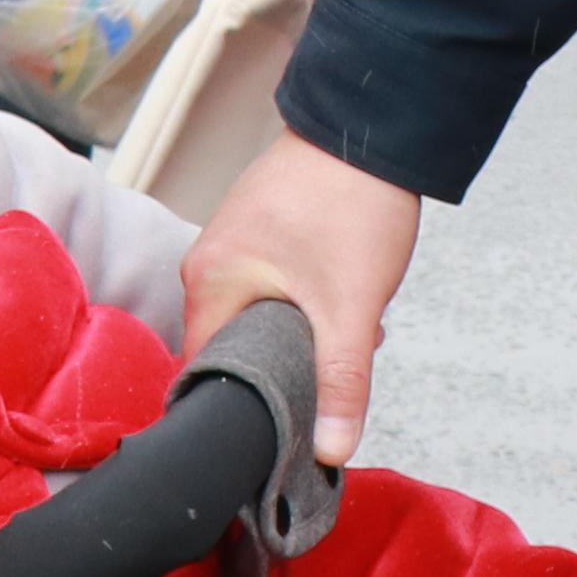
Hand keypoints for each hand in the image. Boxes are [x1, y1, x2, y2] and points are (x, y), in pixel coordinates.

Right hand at [181, 131, 422, 465]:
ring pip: (258, 313)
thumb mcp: (350, 307)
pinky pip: (271, 283)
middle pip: (232, 344)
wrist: (373, 126)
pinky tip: (343, 300)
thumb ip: (340, 383)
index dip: (233, 407)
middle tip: (322, 382)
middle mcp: (209, 259)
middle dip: (281, 367)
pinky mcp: (262, 225)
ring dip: (300, 332)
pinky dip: (305, 301)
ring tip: (343, 334)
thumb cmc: (351, 203)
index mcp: (209, 281)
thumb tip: (329, 449)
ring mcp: (234, 238)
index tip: (264, 434)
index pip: (203, 369)